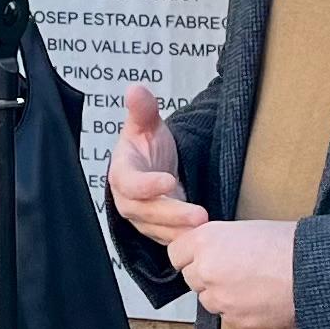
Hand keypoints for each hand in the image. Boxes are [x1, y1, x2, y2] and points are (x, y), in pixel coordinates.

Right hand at [108, 85, 202, 238]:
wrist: (154, 167)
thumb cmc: (147, 147)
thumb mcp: (146, 125)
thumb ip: (142, 110)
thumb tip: (135, 89)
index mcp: (122, 173)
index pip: (130, 183)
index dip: (146, 185)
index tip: (168, 181)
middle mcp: (129, 200)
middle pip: (146, 212)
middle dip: (172, 215)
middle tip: (199, 215)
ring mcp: (144, 218)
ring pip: (159, 230)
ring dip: (182, 231)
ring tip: (207, 228)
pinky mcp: (159, 230)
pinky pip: (170, 238)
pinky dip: (187, 239)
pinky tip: (206, 237)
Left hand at [167, 218, 296, 328]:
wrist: (317, 272)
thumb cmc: (290, 245)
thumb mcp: (248, 229)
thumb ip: (221, 243)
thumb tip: (212, 253)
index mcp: (207, 241)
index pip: (176, 254)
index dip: (190, 255)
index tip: (201, 256)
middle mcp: (207, 270)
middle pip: (192, 279)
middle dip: (207, 277)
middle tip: (235, 270)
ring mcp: (221, 300)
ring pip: (210, 301)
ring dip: (224, 296)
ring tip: (254, 285)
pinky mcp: (237, 322)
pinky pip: (230, 318)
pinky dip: (242, 312)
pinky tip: (263, 299)